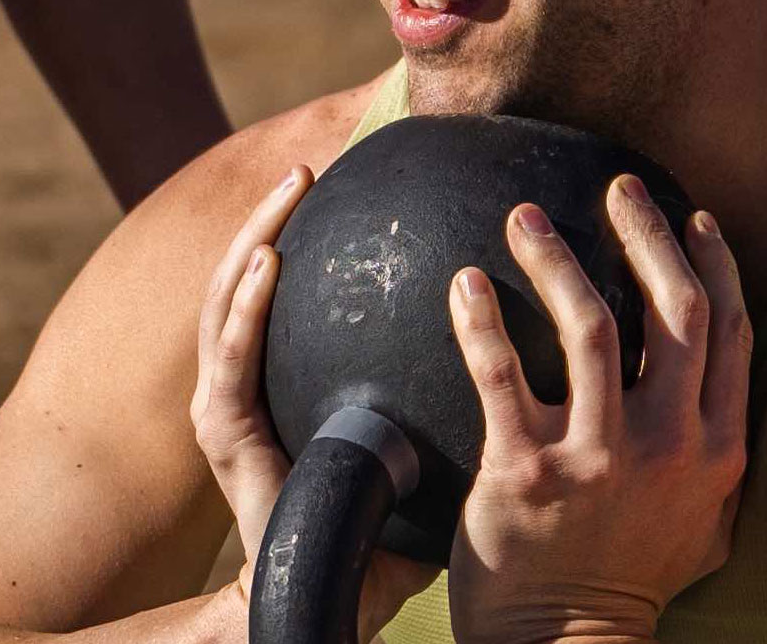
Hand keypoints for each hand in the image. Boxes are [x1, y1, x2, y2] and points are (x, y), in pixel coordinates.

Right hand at [191, 166, 436, 638]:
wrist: (329, 597)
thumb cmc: (381, 529)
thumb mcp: (424, 446)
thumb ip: (456, 399)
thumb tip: (541, 352)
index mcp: (292, 382)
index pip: (292, 299)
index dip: (304, 241)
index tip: (339, 186)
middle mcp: (254, 385)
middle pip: (251, 284)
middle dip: (271, 220)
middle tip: (307, 169)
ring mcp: (231, 409)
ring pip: (227, 306)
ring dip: (252, 241)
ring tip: (288, 193)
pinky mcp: (225, 437)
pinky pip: (230, 363)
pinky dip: (244, 310)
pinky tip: (268, 267)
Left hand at [446, 175, 752, 643]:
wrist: (567, 643)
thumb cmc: (633, 577)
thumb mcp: (709, 519)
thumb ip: (717, 449)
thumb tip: (722, 378)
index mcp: (717, 447)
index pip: (729, 329)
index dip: (713, 262)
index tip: (689, 215)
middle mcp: (667, 443)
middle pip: (673, 308)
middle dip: (645, 233)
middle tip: (615, 188)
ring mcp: (596, 457)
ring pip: (587, 323)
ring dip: (555, 257)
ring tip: (524, 217)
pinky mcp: (524, 470)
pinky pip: (500, 373)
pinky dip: (481, 319)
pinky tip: (464, 282)